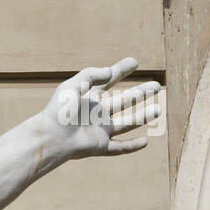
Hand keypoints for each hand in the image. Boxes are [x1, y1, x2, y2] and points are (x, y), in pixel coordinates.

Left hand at [36, 58, 161, 159]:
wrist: (51, 137)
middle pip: (122, 102)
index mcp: (88, 98)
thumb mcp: (73, 86)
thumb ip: (92, 75)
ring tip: (158, 109)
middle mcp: (96, 114)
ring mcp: (99, 130)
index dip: (120, 71)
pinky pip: (118, 148)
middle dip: (139, 93)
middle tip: (156, 85)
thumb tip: (111, 71)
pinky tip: (145, 142)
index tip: (134, 62)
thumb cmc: (58, 111)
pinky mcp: (99, 146)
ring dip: (142, 117)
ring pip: (126, 123)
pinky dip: (132, 146)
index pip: (108, 81)